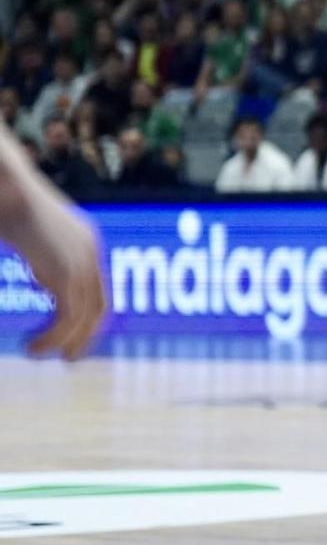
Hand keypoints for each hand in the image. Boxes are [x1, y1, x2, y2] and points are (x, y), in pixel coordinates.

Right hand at [15, 191, 104, 359]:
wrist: (6, 186)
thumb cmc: (6, 202)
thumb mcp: (26, 232)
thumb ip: (37, 254)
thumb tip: (38, 276)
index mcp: (83, 239)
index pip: (95, 285)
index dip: (87, 314)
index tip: (72, 335)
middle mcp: (89, 250)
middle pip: (99, 304)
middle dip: (86, 334)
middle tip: (70, 357)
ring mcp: (81, 261)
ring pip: (84, 315)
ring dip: (65, 341)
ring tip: (40, 354)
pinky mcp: (65, 272)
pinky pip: (68, 316)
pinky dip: (54, 337)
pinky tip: (33, 348)